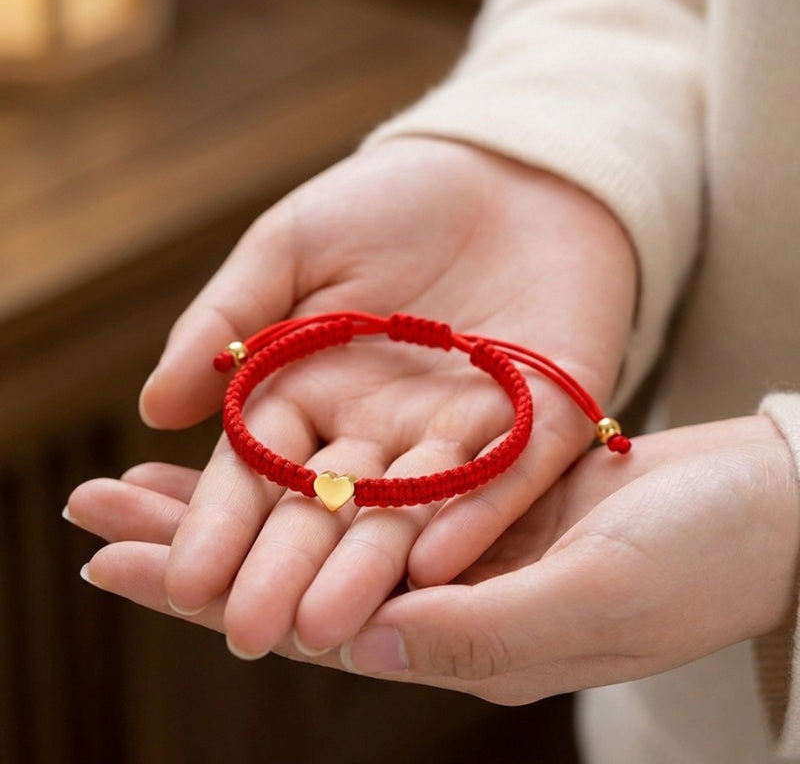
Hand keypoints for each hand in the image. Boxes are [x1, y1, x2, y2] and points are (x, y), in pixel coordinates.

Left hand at [67, 415, 799, 703]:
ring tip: (141, 468)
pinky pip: (366, 472)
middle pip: (282, 567)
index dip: (199, 593)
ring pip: (313, 515)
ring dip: (231, 491)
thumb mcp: (595, 595)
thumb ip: (479, 630)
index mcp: (451, 637)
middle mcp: (432, 591)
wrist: (750, 511)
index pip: (296, 619)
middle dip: (185, 539)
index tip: (105, 557)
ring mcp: (446, 536)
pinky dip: (307, 455)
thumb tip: (359, 645)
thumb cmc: (697, 559)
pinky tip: (258, 434)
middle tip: (86, 503)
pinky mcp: (466, 484)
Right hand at [117, 137, 636, 656]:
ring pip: (411, 512)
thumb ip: (228, 321)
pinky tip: (434, 562)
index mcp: (318, 392)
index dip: (223, 523)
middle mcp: (384, 431)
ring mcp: (464, 434)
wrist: (505, 172)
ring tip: (328, 626)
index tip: (186, 577)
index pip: (262, 471)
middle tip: (250, 633)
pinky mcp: (541, 422)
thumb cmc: (390, 201)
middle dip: (288, 569)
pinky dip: (473, 516)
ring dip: (372, 567)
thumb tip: (155, 407)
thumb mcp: (293, 244)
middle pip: (331, 512)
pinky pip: (507, 477)